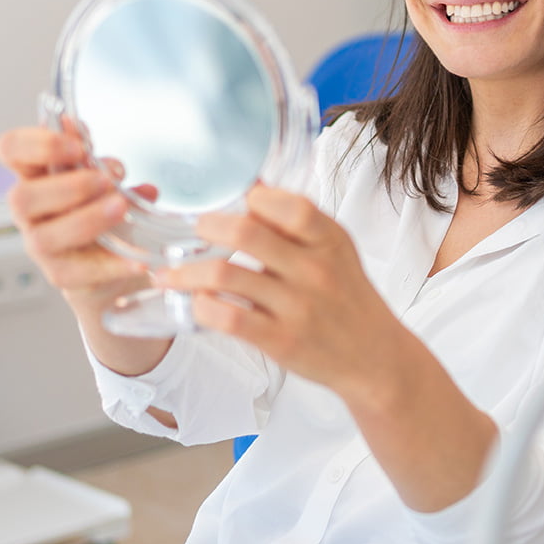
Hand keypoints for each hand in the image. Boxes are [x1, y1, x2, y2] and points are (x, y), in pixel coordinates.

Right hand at [0, 125, 144, 310]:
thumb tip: (108, 159)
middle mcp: (32, 212)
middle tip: (106, 180)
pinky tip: (138, 257)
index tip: (77, 144)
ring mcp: (42, 246)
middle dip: (66, 186)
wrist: (116, 262)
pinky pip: (81, 272)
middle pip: (21, 198)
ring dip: (86, 219)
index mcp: (38, 177)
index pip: (11, 150)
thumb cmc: (105, 213)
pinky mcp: (62, 275)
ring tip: (121, 208)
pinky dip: (113, 263)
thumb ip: (104, 166)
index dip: (36, 143)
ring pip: (44, 237)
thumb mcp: (108, 183)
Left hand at [159, 182, 498, 508]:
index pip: (287, 203)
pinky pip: (228, 318)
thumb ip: (299, 221)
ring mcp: (297, 307)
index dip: (254, 197)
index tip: (233, 201)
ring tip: (168, 272)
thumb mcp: (337, 250)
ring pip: (226, 275)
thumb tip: (253, 186)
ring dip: (187, 270)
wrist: (375, 357)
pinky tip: (194, 302)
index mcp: (330, 240)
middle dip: (207, 225)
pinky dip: (202, 306)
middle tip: (192, 229)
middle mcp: (315, 270)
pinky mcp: (281, 340)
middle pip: (247, 231)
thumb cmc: (348, 297)